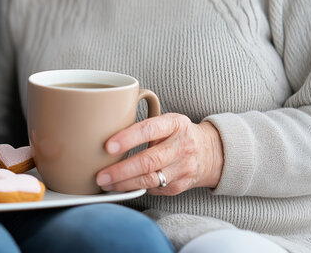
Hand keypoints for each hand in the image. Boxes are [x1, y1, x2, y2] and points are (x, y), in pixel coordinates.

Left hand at [96, 113, 223, 195]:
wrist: (209, 152)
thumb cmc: (176, 134)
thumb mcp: (166, 121)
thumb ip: (142, 127)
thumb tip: (105, 136)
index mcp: (175, 124)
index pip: (149, 129)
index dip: (128, 138)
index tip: (108, 146)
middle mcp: (181, 146)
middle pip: (149, 161)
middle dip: (121, 170)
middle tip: (100, 175)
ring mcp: (183, 168)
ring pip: (150, 179)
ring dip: (124, 184)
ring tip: (106, 184)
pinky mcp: (179, 186)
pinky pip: (153, 189)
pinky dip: (134, 189)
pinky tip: (121, 188)